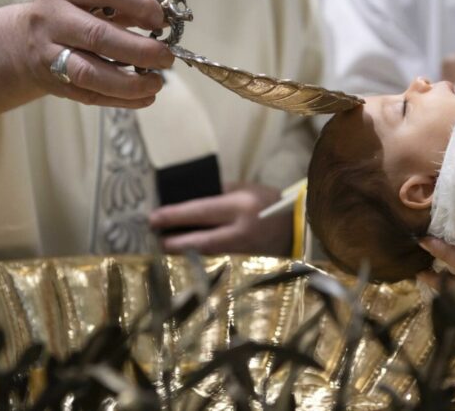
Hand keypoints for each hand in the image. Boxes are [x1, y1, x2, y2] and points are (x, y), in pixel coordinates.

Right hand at [0, 0, 173, 138]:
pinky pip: (91, 95)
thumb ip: (123, 6)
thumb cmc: (72, 15)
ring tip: (157, 82)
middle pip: (99, 37)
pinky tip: (145, 97)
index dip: (139, 5)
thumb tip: (163, 23)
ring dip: (131, 82)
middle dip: (140, 50)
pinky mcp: (55, 83)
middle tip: (166, 57)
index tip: (161, 21)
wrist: (25, 42)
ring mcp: (49, 53)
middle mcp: (51, 18)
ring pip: (91, 73)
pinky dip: (123, 99)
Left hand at [148, 184, 291, 255]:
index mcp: (241, 206)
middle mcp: (242, 231)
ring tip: (165, 248)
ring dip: (184, 253)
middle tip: (155, 240)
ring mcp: (245, 252)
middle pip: (200, 241)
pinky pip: (218, 262)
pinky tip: (187, 257)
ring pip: (207, 256)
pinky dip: (200, 260)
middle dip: (174, 242)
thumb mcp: (245, 189)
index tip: (153, 219)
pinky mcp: (248, 265)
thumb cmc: (269, 202)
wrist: (300, 226)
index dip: (175, 216)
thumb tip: (184, 199)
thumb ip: (217, 193)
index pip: (201, 212)